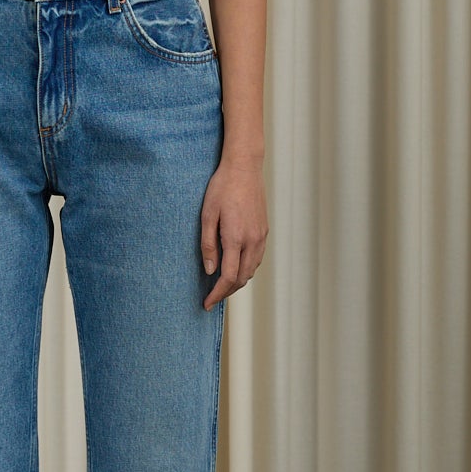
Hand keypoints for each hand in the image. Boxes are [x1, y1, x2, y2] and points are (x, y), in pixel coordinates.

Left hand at [200, 155, 267, 309]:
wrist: (244, 168)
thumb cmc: (222, 188)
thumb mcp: (207, 215)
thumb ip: (208, 245)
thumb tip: (210, 271)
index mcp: (236, 238)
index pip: (228, 277)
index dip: (217, 294)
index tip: (206, 303)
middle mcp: (252, 241)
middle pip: (241, 279)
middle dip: (226, 292)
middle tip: (211, 298)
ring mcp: (261, 237)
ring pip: (251, 271)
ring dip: (237, 282)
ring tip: (221, 286)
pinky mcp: (264, 231)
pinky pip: (256, 259)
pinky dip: (245, 270)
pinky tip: (235, 268)